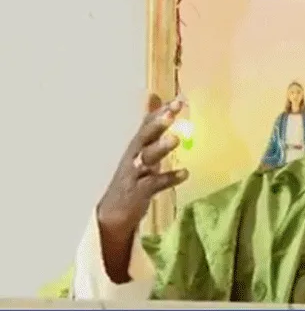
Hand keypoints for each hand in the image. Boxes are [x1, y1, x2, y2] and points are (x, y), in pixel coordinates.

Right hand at [95, 94, 188, 281]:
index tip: (179, 101)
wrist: (113, 214)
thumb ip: (151, 127)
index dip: (161, 112)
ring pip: (146, 158)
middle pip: (144, 137)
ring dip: (160, 148)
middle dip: (157, 124)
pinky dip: (169, 178)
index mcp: (136, 145)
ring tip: (175, 138)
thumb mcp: (142, 150)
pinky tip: (184, 174)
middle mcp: (133, 156)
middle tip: (171, 114)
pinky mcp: (138, 192)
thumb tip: (154, 98)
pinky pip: (155, 184)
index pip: (147, 124)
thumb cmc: (133, 177)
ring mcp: (135, 174)